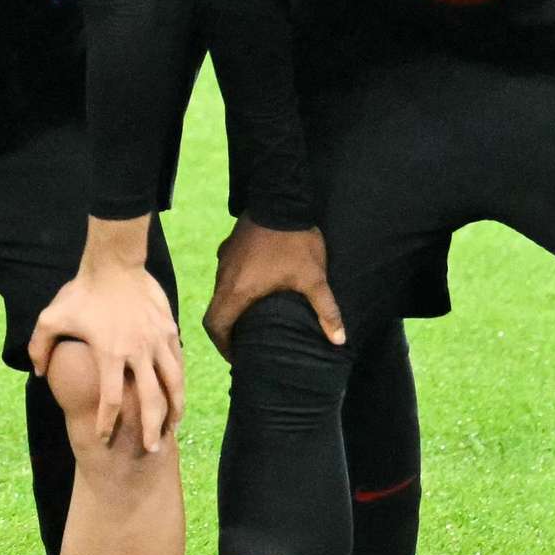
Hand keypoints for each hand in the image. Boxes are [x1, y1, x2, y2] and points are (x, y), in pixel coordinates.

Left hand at [31, 257, 185, 450]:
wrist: (114, 262)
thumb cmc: (81, 291)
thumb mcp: (51, 317)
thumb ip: (40, 347)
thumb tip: (39, 373)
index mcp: (109, 353)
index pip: (111, 400)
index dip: (107, 423)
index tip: (104, 438)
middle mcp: (137, 352)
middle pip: (151, 400)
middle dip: (152, 429)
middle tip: (152, 449)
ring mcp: (157, 341)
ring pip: (173, 383)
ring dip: (174, 409)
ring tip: (172, 428)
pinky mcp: (169, 330)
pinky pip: (178, 362)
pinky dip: (179, 382)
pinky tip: (177, 394)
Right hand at [202, 218, 342, 356]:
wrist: (281, 198)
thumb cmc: (295, 242)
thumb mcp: (314, 278)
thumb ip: (325, 310)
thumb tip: (339, 340)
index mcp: (237, 290)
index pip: (215, 325)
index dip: (222, 346)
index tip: (236, 356)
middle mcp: (224, 276)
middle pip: (216, 311)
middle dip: (228, 331)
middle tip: (245, 344)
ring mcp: (225, 259)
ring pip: (220, 292)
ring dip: (232, 308)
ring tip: (252, 319)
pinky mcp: (230, 247)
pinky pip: (227, 274)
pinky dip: (235, 288)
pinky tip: (256, 286)